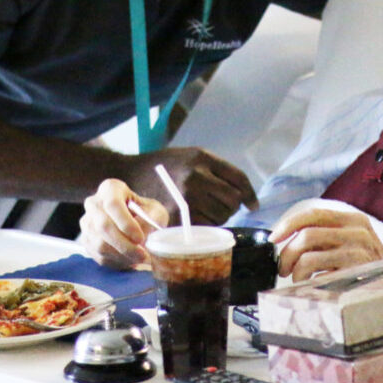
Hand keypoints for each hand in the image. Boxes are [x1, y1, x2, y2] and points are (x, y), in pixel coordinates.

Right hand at [79, 179, 167, 268]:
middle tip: (142, 255)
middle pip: (103, 226)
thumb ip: (149, 221)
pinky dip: (116, 262)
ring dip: (122, 256)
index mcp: (110, 188)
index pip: (113, 204)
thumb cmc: (146, 213)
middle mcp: (94, 203)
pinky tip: (130, 260)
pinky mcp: (86, 241)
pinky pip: (98, 256)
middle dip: (125, 245)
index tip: (140, 238)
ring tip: (139, 258)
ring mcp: (87, 222)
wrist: (137, 222)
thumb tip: (140, 237)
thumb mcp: (155, 211)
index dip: (126, 223)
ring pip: (100, 244)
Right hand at [129, 147, 257, 224]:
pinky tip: (196, 218)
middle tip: (220, 206)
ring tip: (204, 210)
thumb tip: (248, 200)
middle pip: (232, 200)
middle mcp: (195, 176)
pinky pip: (205, 226)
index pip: (239, 179)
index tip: (252, 205)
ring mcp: (185, 197)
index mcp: (202, 158)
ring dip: (219, 217)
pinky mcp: (177, 215)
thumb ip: (219, 172)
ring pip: (221, 216)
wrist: (130, 174)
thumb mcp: (193, 156)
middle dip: (231, 206)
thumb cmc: (166, 166)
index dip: (249, 194)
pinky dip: (206, 226)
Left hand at [269, 207, 382, 281]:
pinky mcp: (355, 272)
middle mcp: (358, 231)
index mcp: (353, 220)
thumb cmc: (366, 269)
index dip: (288, 224)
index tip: (273, 238)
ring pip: (308, 252)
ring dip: (294, 268)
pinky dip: (305, 279)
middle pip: (307, 233)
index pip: (313, 213)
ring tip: (296, 278)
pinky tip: (311, 285)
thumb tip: (284, 239)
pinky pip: (316, 272)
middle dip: (286, 251)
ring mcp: (358, 251)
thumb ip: (324, 237)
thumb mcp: (350, 244)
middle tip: (282, 267)